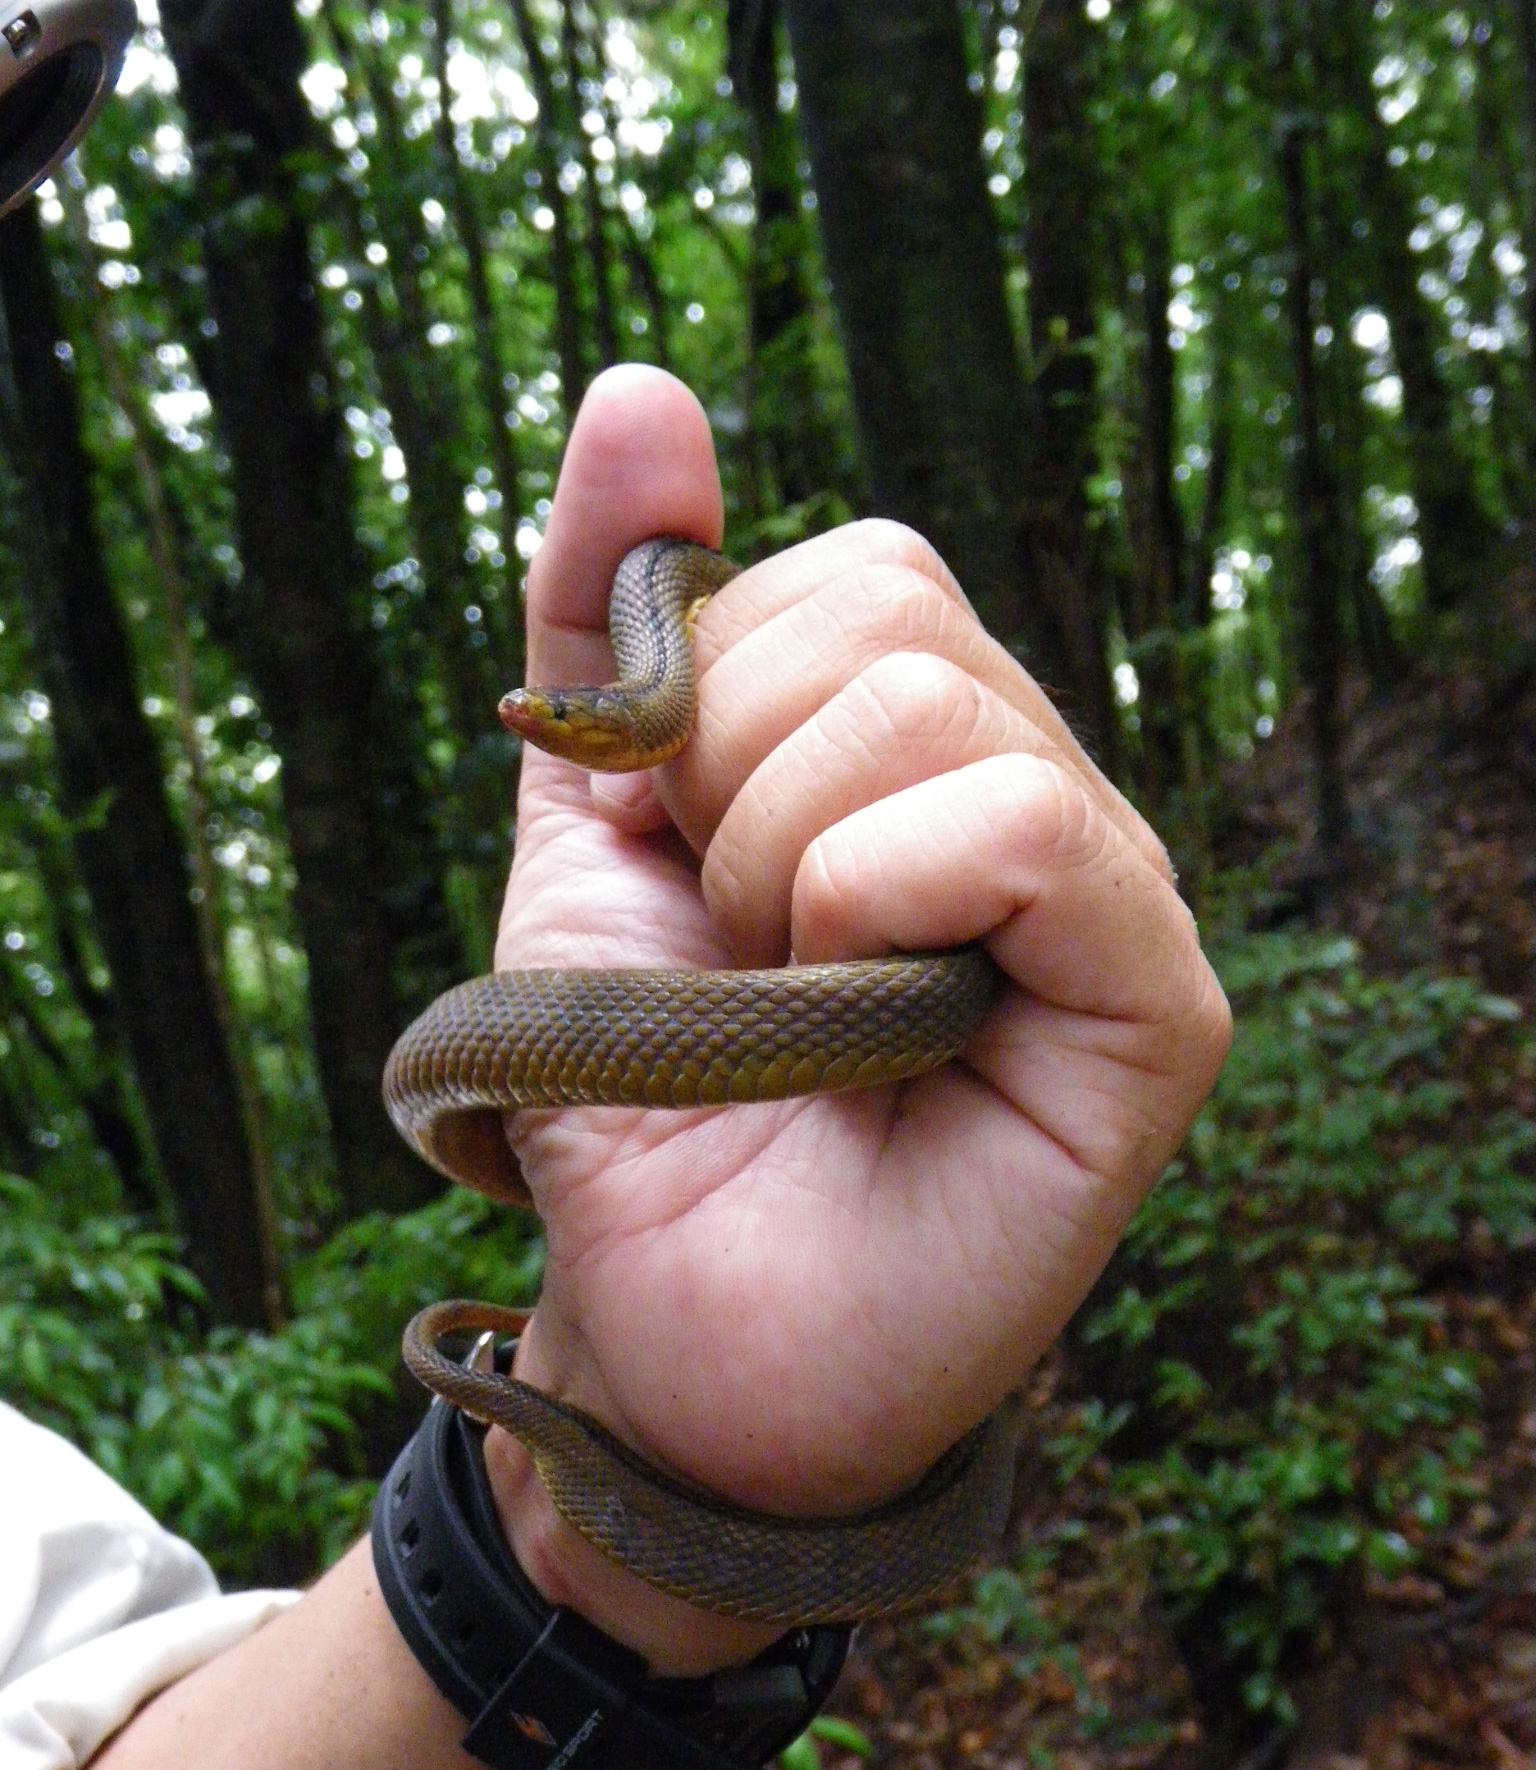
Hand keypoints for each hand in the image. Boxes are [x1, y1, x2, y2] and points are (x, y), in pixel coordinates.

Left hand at [484, 366, 1230, 1671]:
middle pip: (892, 614)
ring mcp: (1109, 898)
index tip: (669, 866)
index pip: (850, 575)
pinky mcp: (1153, 1006)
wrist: (669, 1330)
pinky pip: (1022, 824)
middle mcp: (1040, 800)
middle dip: (729, 784)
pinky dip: (878, 895)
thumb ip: (607, 613)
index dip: (703, 704)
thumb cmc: (643, 1098)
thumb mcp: (587, 831)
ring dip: (784, 861)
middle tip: (734, 956)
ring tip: (796, 1009)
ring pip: (940, 705)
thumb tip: (640, 387)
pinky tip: (867, 1012)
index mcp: (926, 754)